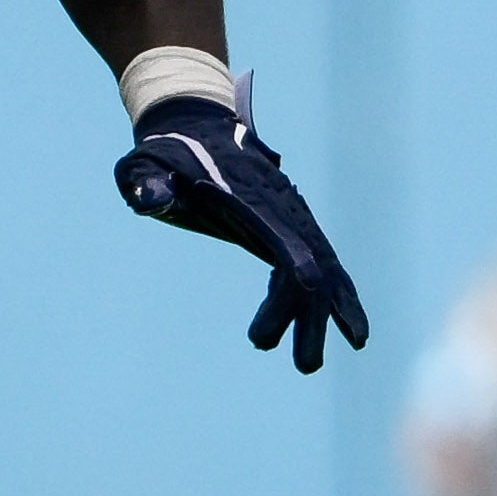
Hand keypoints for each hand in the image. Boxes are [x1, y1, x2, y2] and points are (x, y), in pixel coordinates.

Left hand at [115, 95, 369, 373]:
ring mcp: (294, 218)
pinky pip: (327, 266)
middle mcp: (286, 212)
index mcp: (255, 203)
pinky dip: (340, 298)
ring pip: (326, 271)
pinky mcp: (293, 226)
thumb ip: (147, 184)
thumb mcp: (145, 166)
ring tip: (311, 364)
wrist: (195, 128)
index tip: (268, 332)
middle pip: (314, 271)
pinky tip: (351, 331)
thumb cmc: (167, 154)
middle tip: (303, 367)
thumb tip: (152, 199)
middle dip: (312, 320)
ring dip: (328, 317)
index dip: (288, 293)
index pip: (287, 251)